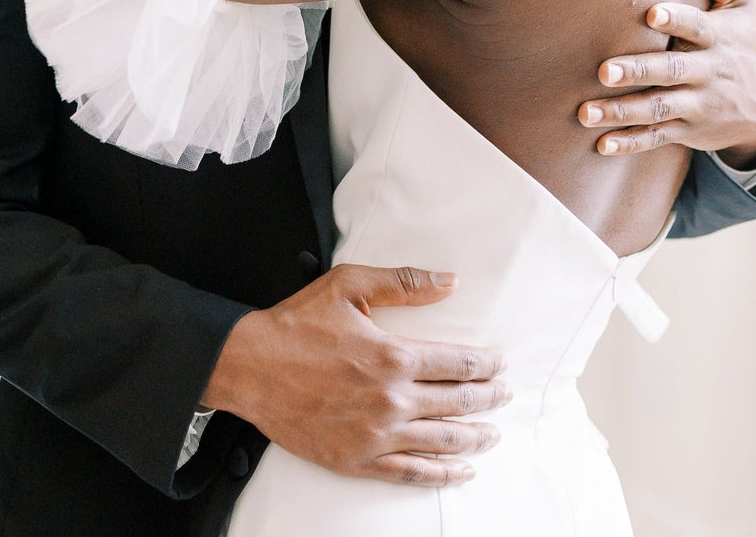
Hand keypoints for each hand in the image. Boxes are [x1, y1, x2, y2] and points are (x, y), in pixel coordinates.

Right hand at [204, 263, 509, 486]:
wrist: (249, 366)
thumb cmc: (297, 323)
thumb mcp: (349, 285)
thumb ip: (404, 282)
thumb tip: (451, 281)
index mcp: (393, 356)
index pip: (458, 364)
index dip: (486, 364)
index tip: (501, 363)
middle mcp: (390, 400)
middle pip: (458, 404)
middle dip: (489, 399)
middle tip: (506, 395)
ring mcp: (374, 435)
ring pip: (441, 442)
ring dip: (474, 437)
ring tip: (493, 434)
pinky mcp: (356, 460)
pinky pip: (409, 473)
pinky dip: (441, 474)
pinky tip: (460, 470)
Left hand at [579, 0, 755, 166]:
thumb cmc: (744, 41)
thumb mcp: (743, 7)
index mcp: (718, 37)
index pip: (696, 27)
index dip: (675, 20)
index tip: (651, 13)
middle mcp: (707, 72)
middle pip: (670, 72)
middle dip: (637, 72)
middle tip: (604, 71)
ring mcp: (698, 104)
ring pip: (658, 109)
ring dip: (622, 112)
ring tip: (585, 113)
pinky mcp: (688, 129)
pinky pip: (657, 137)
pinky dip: (631, 142)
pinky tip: (602, 145)